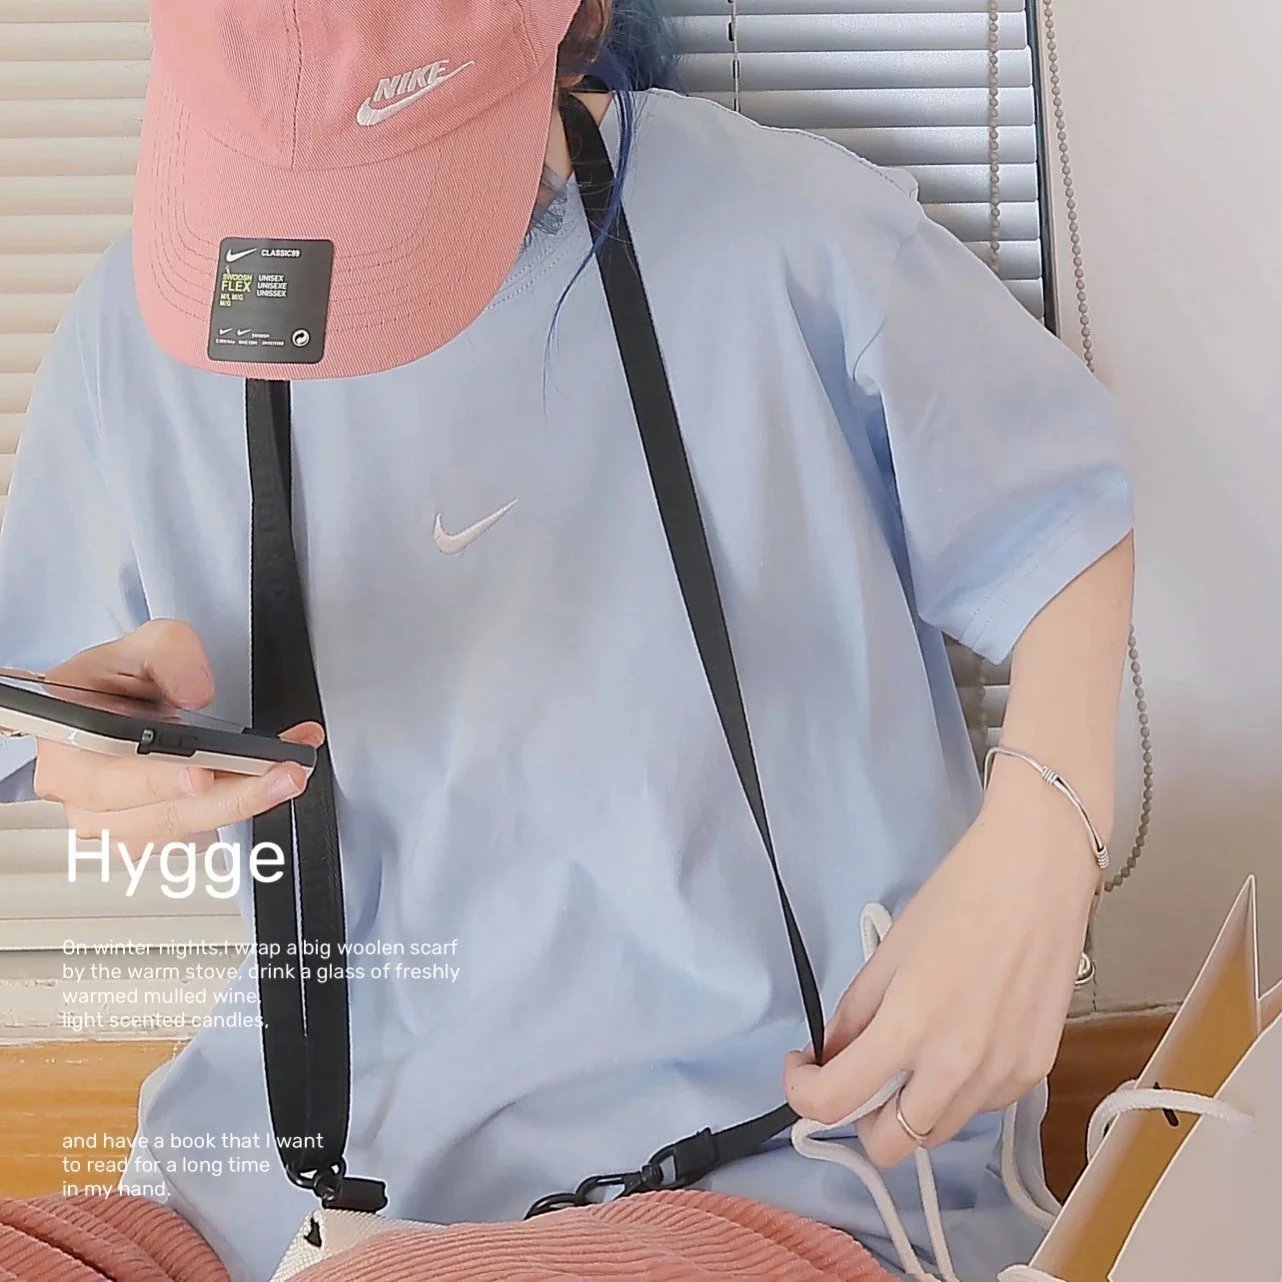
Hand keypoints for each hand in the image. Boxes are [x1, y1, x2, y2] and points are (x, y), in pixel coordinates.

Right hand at [33, 620, 321, 846]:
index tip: (202, 775)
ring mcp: (119, 825)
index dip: (155, 781)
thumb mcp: (137, 645)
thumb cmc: (113, 681)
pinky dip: (243, 803)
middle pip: (159, 814)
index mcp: (65, 751)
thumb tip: (196, 691)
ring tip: (291, 771)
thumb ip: (168, 653)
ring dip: (247, 800)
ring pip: (187, 828)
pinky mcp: (155, 835)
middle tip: (282, 774)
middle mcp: (85, 800)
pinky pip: (203, 831)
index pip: (105, 779)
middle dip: (230, 795)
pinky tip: (275, 777)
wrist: (112, 706)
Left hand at [783, 774, 1100, 1166]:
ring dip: (911, 1107)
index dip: (802, 1094)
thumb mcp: (889, 952)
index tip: (802, 1068)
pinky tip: (960, 1040)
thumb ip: (855, 1014)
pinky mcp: (1036, 1071)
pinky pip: (981, 1106)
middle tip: (857, 1074)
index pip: (836, 1102)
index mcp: (910, 1028)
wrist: (1040, 872)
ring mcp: (1003, 1076)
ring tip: (913, 1052)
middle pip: (890, 1146)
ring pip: (938, 1130)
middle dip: (861, 1119)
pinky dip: (957, 1090)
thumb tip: (831, 1056)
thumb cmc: (959, 897)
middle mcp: (958, 1068)